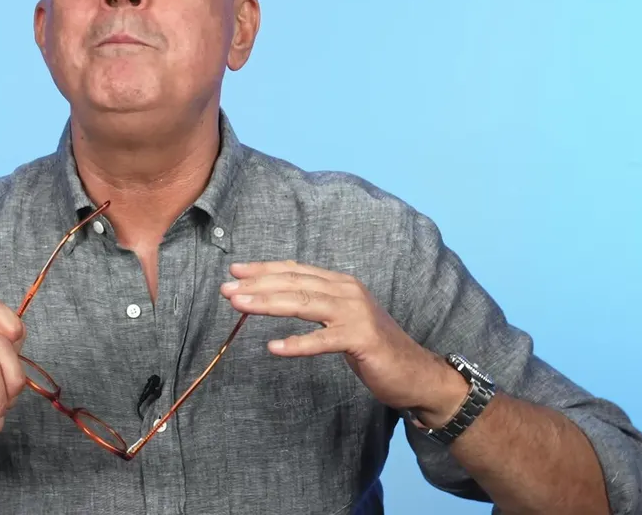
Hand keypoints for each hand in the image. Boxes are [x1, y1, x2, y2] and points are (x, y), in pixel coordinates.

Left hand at [220, 261, 467, 425]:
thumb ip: (316, 306)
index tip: (235, 271)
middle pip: (295, 282)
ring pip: (304, 303)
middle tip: (227, 289)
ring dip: (268, 303)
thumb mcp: (341, 319)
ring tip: (240, 305)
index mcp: (341, 283)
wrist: (414, 373)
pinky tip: (273, 348)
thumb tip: (276, 298)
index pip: (296, 270)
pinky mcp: (361, 339)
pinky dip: (297, 344)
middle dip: (258, 284)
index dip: (264, 269)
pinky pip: (323, 340)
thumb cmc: (373, 347)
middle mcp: (347, 291)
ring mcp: (355, 314)